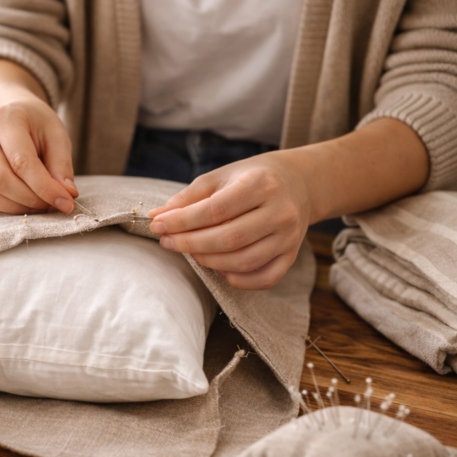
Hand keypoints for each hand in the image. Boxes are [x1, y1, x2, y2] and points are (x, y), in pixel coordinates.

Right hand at [0, 98, 78, 215]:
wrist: (11, 117)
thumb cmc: (36, 127)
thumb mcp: (57, 135)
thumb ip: (62, 165)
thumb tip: (67, 195)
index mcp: (5, 119)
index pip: (21, 162)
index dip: (44, 188)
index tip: (66, 203)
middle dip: (29, 200)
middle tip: (50, 205)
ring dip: (11, 208)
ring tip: (34, 205)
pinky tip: (8, 205)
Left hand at [148, 152, 314, 289]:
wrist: (299, 183)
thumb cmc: (251, 178)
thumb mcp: (220, 177)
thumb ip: (189, 197)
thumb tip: (157, 217)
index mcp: (260, 184)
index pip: (215, 210)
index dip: (182, 222)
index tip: (158, 225)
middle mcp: (280, 212)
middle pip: (229, 239)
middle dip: (190, 244)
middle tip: (167, 242)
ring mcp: (289, 237)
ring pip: (244, 261)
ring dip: (209, 262)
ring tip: (189, 252)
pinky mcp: (292, 256)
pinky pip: (263, 278)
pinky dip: (237, 279)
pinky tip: (218, 269)